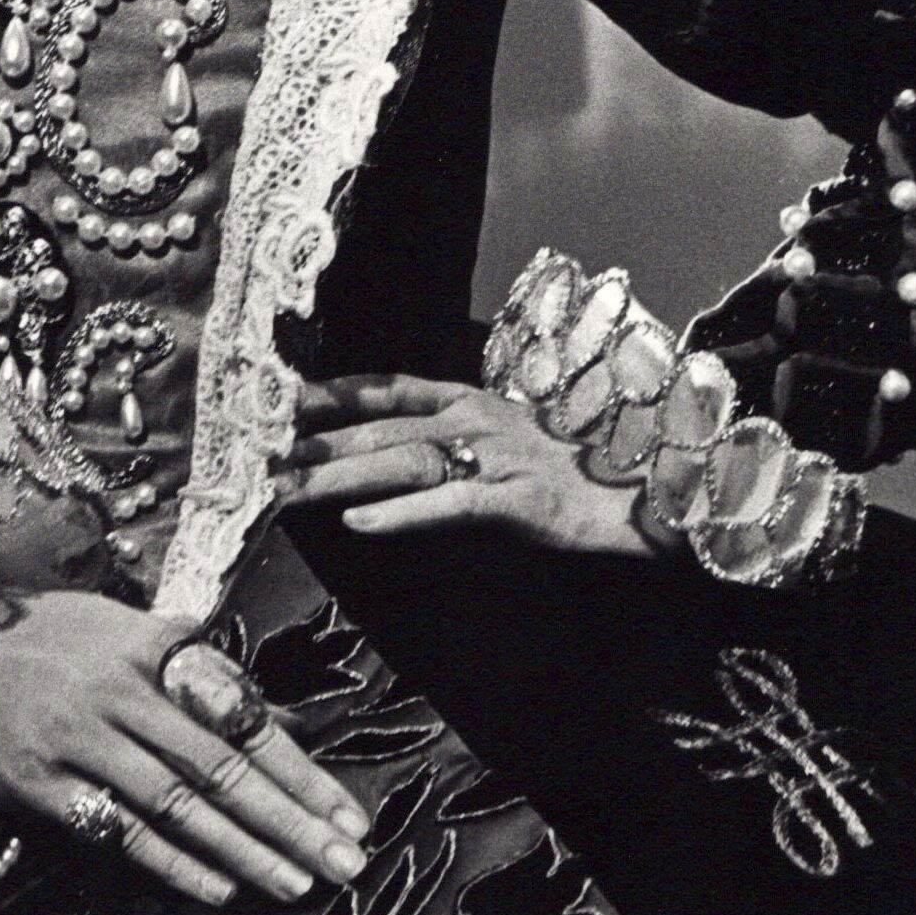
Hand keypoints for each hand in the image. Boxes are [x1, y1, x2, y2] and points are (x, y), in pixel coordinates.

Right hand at [0, 592, 371, 910]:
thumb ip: (183, 668)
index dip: (299, 767)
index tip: (348, 809)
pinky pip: (118, 832)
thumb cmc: (33, 635)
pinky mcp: (42, 787)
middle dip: (292, 820)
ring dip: (245, 851)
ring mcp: (80, 743)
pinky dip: (172, 863)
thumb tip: (263, 717)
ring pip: (179, 806)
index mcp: (148, 649)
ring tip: (298, 884)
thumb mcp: (112, 624)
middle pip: (222, 768)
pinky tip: (220, 888)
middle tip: (347, 862)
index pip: (241, 714)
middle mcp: (120, 695)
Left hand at [281, 374, 655, 556]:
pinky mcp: (519, 498)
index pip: (390, 390)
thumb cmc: (586, 476)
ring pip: (401, 463)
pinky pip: (450, 504)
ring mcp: (499, 456)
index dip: (333, 393)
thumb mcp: (514, 451)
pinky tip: (360, 525)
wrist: (659, 494)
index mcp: (476, 403)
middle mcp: (480, 420)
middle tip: (256, 460)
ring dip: (337, 478)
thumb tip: (402, 469)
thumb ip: (462, 452)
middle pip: (380, 431)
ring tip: (286, 491)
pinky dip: (402, 514)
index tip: (280, 401)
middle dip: (315, 445)